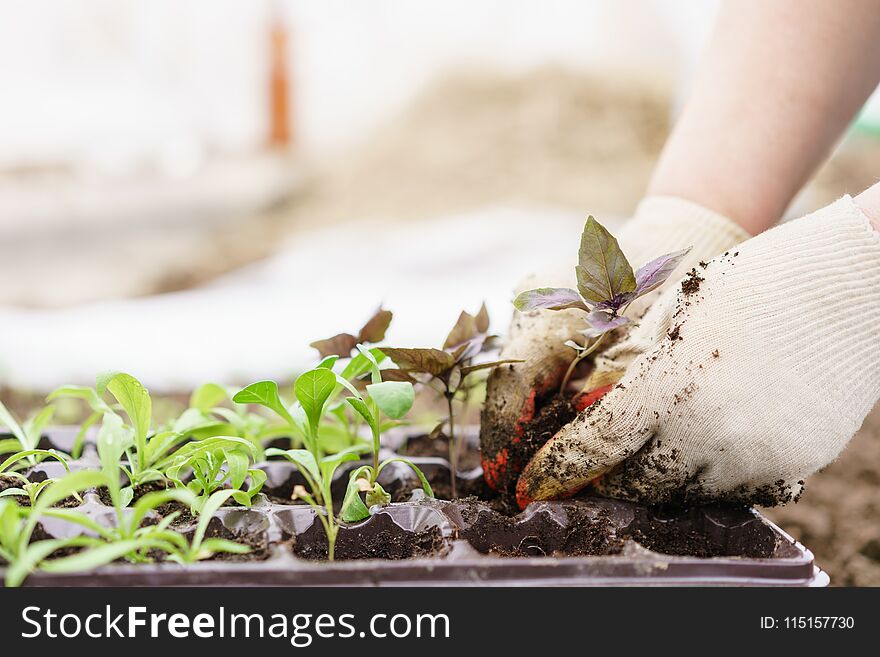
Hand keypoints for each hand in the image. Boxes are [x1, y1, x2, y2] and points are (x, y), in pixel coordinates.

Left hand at [516, 196, 879, 507]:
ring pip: (685, 494)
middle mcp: (710, 429)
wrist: (854, 284)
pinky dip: (709, 478)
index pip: (596, 446)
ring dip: (660, 479)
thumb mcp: (678, 308)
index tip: (530, 487)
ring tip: (657, 449)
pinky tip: (708, 446)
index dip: (557, 471)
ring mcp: (756, 454)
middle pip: (636, 483)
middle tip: (598, 467)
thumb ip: (635, 362)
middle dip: (609, 479)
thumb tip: (595, 404)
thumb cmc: (756, 281)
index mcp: (671, 382)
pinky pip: (735, 492)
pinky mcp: (793, 465)